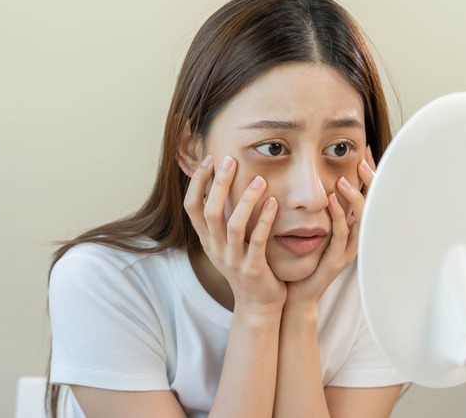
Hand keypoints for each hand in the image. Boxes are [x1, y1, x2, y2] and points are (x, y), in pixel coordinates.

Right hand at [183, 155, 286, 311]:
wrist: (258, 305)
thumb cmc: (246, 266)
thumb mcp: (227, 243)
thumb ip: (223, 218)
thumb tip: (222, 183)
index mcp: (208, 240)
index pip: (192, 207)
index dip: (197, 183)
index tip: (209, 159)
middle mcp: (216, 249)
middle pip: (210, 212)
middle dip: (219, 184)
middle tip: (231, 160)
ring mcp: (233, 260)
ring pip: (233, 226)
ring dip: (246, 200)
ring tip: (260, 180)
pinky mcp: (253, 269)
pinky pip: (258, 241)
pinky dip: (265, 221)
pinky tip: (273, 203)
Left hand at [285, 146, 376, 307]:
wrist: (296, 294)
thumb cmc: (304, 259)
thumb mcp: (317, 228)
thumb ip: (323, 207)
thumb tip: (320, 177)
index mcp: (352, 229)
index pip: (368, 197)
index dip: (370, 176)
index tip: (366, 152)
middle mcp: (355, 238)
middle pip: (372, 206)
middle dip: (370, 183)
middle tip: (362, 162)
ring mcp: (348, 250)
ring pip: (360, 219)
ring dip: (353, 198)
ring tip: (343, 180)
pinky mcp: (336, 260)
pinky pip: (341, 234)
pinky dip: (337, 216)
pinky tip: (331, 201)